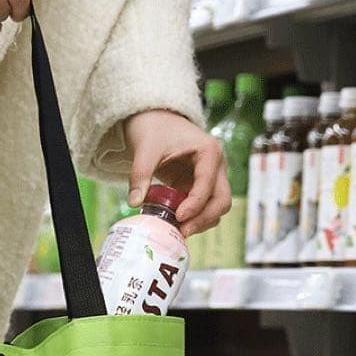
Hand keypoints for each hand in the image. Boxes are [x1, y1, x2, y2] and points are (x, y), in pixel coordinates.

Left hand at [124, 110, 231, 236]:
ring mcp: (212, 178)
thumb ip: (140, 175)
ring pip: (217, 207)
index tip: (178, 217)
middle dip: (204, 219)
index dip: (196, 204)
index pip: (209, 184)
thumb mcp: (145, 150)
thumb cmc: (155, 131)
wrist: (156, 123)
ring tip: (177, 230)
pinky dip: (195, 219)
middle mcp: (217, 165)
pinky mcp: (201, 188)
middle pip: (222, 200)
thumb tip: (133, 203)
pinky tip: (176, 224)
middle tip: (182, 231)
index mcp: (209, 151)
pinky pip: (205, 209)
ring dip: (201, 222)